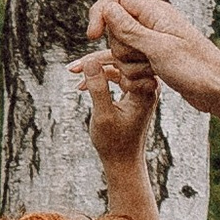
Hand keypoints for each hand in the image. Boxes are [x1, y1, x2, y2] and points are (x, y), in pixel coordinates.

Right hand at [75, 0, 219, 125]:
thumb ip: (130, 29)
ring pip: (120, 50)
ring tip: (153, 73)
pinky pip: (130, 65)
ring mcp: (152, 42)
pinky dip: (135, 77)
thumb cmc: (196, 68)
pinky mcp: (153, 59)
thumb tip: (107, 9)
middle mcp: (152, 23)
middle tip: (143, 58)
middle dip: (120, 48)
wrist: (219, 90)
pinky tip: (152, 83)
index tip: (93, 36)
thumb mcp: (159, 48)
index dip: (100, 13)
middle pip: (114, 28)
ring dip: (130, 66)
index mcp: (154, 12)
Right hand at [76, 41, 157, 169]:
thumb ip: (97, 88)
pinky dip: (100, 77)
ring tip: (72, 75)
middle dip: (93, 62)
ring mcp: (142, 85)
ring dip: (94, 69)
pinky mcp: (135, 89)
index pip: (123, 60)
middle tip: (71, 69)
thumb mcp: (103, 115)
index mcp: (146, 88)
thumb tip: (89, 61)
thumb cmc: (114, 143)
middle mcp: (148, 83)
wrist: (123, 161)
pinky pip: (117, 73)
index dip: (97, 59)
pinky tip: (82, 86)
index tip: (74, 67)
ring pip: (116, 65)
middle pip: (120, 59)